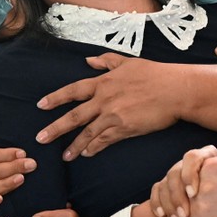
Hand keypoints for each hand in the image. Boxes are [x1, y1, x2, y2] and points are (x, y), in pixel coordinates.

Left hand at [35, 53, 183, 159]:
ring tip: (64, 156)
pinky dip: (94, 147)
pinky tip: (86, 154)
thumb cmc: (155, 74)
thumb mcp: (128, 62)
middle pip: (74, 116)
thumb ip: (106, 61)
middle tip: (40, 138)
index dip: (56, 98)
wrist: (175, 90)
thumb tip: (88, 60)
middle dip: (55, 128)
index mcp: (103, 81)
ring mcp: (113, 115)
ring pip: (88, 133)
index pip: (73, 91)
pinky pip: (104, 140)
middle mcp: (104, 99)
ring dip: (74, 145)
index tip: (41, 105)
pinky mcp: (125, 128)